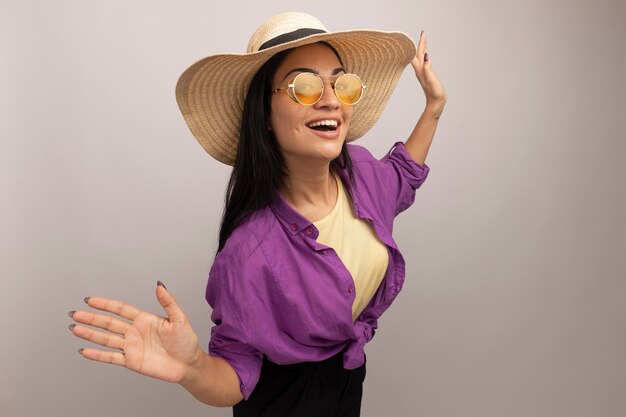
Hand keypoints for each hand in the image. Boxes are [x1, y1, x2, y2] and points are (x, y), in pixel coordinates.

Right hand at [69, 282, 200, 383]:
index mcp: (144, 319)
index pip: (120, 309)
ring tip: (74, 328)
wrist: (188, 365)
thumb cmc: (186, 341)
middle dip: (91, 318)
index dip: (105, 304)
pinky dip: (97, 355)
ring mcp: (132, 347)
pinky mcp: (131, 361)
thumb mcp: (179, 319)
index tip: (90, 300)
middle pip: (109, 323)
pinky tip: (84, 351)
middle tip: (75, 313)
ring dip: (90, 334)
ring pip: (106, 339)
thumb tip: (159, 285)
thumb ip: (168, 302)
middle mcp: (135, 332)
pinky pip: (111, 358)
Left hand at [411, 31, 446, 117]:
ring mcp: (423, 74)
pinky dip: (424, 56)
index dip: (420, 44)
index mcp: (421, 70)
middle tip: (424, 34)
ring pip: (420, 58)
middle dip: (421, 44)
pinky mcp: (427, 76)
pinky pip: (424, 63)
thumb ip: (428, 69)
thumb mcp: (432, 80)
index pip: (418, 54)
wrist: (435, 104)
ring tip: (424, 41)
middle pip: (418, 54)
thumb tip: (426, 56)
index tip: (423, 34)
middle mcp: (420, 71)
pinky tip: (425, 56)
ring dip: (422, 49)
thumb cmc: (434, 93)